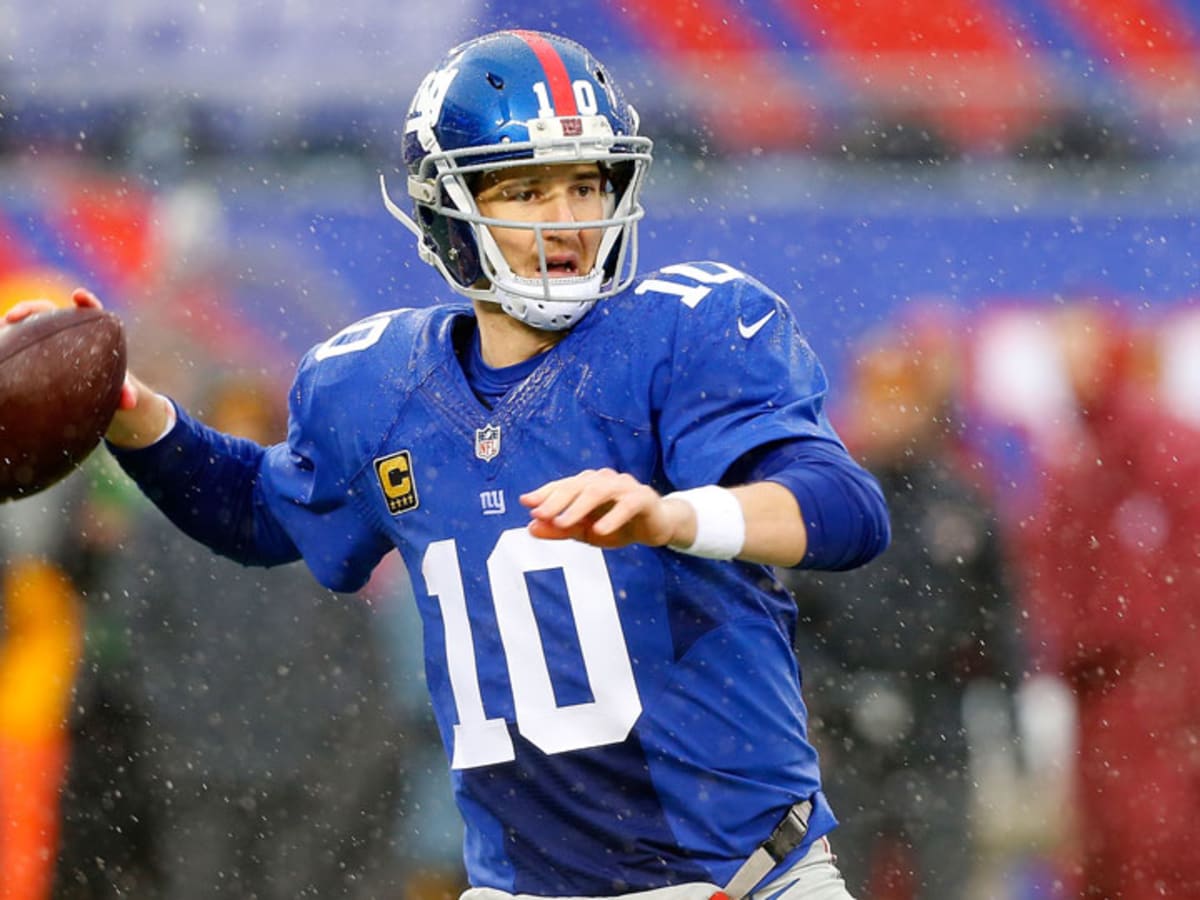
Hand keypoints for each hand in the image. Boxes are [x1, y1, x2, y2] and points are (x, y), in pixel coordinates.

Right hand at [5, 288, 171, 447]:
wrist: (92, 391)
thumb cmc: (108, 383)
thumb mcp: (118, 388)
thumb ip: (125, 392)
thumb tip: (131, 403)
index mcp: (91, 331)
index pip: (89, 311)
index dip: (86, 302)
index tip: (79, 296)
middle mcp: (65, 330)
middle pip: (46, 312)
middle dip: (30, 309)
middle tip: (15, 315)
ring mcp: (45, 338)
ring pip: (25, 326)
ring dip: (10, 325)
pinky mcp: (32, 348)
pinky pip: (16, 342)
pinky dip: (5, 340)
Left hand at [520, 468, 694, 549]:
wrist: (656, 526)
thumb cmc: (618, 525)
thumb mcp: (586, 532)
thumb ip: (560, 530)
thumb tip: (531, 527)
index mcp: (588, 484)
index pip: (562, 485)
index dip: (544, 493)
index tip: (526, 502)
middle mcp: (604, 480)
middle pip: (577, 485)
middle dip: (557, 499)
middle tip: (540, 514)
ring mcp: (624, 486)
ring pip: (599, 491)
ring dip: (579, 507)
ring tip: (564, 523)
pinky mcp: (643, 498)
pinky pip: (627, 505)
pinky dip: (612, 517)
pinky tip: (600, 531)